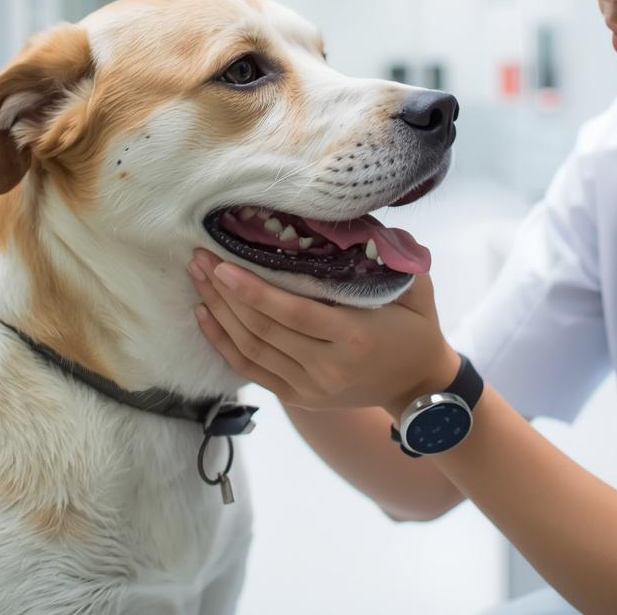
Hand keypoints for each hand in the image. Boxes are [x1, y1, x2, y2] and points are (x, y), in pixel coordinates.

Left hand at [188, 249, 459, 413]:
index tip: (223, 265)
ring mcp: (310, 386)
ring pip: (252, 349)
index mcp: (356, 336)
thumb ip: (391, 254)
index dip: (253, 291)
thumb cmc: (417, 327)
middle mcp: (328, 366)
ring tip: (197, 280)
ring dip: (218, 314)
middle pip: (264, 329)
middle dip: (225, 294)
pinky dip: (223, 344)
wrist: (418, 385)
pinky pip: (252, 370)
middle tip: (199, 260)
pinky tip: (204, 316)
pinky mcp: (298, 397)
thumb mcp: (417, 287)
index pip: (293, 312)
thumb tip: (356, 219)